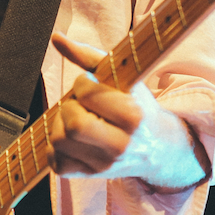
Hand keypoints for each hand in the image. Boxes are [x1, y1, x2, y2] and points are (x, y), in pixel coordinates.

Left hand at [48, 30, 209, 189]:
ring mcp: (105, 164)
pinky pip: (56, 163)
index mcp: (133, 116)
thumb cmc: (137, 106)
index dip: (82, 83)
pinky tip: (71, 138)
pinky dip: (56, 147)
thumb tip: (56, 38)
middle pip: (73, 124)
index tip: (90, 83)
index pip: (88, 94)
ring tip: (76, 118)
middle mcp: (121, 144)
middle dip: (69, 107)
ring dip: (60, 124)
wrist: (158, 148)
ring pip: (59, 142)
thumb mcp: (124, 79)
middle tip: (80, 104)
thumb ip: (89, 56)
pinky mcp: (91, 175)